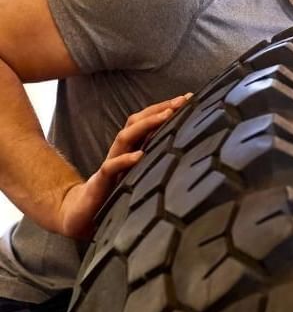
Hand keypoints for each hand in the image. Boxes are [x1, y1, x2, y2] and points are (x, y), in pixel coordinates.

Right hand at [58, 94, 190, 238]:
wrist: (83, 213)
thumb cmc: (118, 190)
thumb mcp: (142, 173)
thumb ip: (158, 160)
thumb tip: (190, 152)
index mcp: (132, 147)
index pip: (148, 120)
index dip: (166, 108)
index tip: (188, 98)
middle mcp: (122, 150)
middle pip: (137, 121)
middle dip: (159, 108)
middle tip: (181, 101)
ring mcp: (111, 163)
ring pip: (125, 137)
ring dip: (146, 125)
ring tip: (166, 116)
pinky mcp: (102, 181)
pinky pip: (111, 167)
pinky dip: (125, 160)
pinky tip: (139, 156)